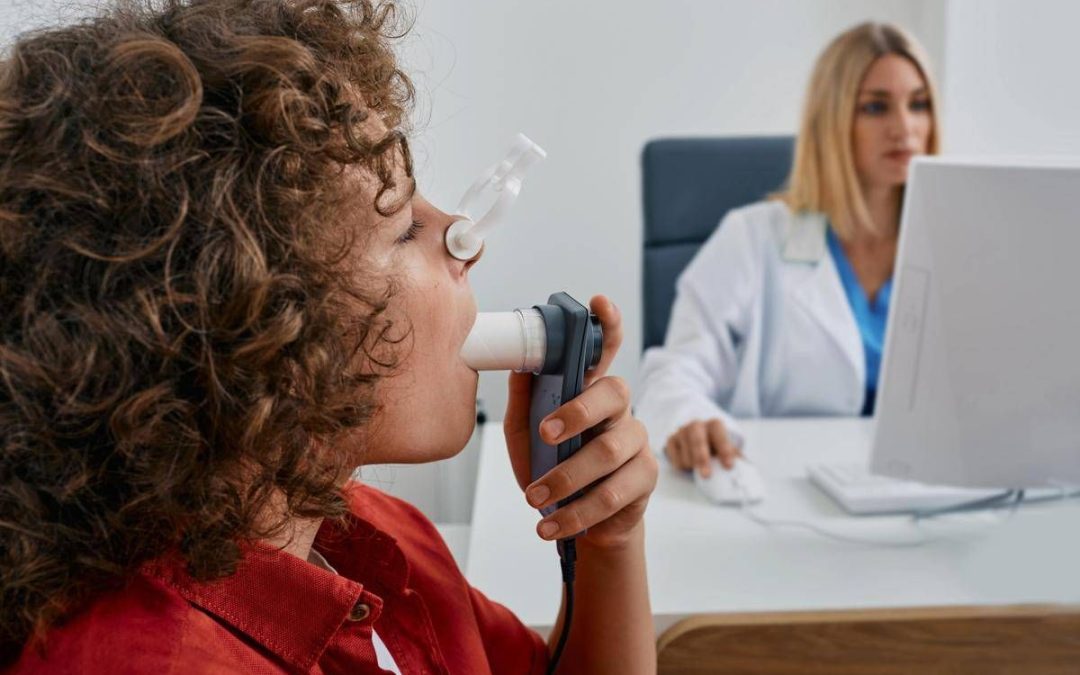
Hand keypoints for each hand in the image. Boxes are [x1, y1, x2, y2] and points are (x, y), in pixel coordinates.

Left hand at [503, 295, 657, 549]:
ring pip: (610, 449)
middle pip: (615, 391)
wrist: (574, 522)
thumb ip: (525, 399)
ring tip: (535, 497)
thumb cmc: (551, 468)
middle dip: (578, 411)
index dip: (608, 324)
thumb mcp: (525, 434)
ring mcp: (636, 441)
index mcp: (588, 390)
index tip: (598, 302)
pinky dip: (576, 512)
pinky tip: (551, 525)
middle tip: (545, 434)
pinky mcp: (644, 478)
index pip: (605, 348)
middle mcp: (619, 408)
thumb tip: (520, 362)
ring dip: (567, 476)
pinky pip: (613, 493)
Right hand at [664, 418, 741, 476]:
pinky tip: (689, 465)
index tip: (729, 466)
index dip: (724, 449)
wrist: (696, 440)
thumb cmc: (716, 447)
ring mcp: (681, 432)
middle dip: (702, 458)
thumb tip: (748, 473)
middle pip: (697, 440)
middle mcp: (696, 425)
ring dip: (693, 466)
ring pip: (686, 453)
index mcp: (714, 425)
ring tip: (699, 468)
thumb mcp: (728, 449)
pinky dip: (682, 466)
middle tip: (707, 475)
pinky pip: (675, 459)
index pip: (719, 433)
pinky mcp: (670, 441)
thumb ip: (738, 459)